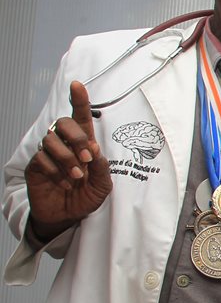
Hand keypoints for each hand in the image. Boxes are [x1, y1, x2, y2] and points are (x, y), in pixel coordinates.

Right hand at [25, 81, 111, 240]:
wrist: (67, 216)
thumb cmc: (84, 197)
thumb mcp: (102, 185)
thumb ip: (102, 167)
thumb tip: (94, 148)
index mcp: (83, 144)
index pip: (80, 118)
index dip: (79, 101)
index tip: (77, 85)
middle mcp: (64, 145)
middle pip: (63, 123)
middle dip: (76, 137)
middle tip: (87, 157)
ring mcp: (48, 154)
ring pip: (51, 140)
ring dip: (67, 158)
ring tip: (77, 177)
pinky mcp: (36, 166)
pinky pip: (42, 159)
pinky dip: (56, 172)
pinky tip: (64, 184)